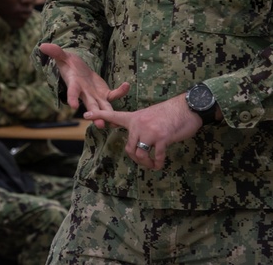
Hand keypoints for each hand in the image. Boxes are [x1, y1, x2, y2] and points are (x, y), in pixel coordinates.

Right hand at [39, 43, 128, 123]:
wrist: (78, 70)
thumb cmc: (69, 64)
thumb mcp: (62, 56)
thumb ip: (55, 52)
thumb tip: (43, 45)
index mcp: (74, 85)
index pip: (72, 92)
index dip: (72, 98)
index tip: (73, 106)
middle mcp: (84, 94)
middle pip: (90, 105)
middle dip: (95, 115)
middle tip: (99, 124)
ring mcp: (95, 96)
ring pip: (103, 107)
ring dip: (109, 115)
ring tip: (115, 123)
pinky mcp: (105, 94)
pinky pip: (114, 95)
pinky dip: (121, 92)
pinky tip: (126, 85)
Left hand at [83, 93, 201, 170]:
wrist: (187, 107)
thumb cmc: (170, 113)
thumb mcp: (149, 115)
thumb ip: (139, 125)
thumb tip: (134, 138)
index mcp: (134, 117)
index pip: (113, 116)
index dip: (99, 115)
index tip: (85, 115)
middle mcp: (139, 124)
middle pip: (129, 148)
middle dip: (136, 158)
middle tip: (145, 161)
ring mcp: (149, 131)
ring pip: (139, 153)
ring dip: (146, 163)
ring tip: (152, 164)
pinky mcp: (161, 138)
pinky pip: (155, 156)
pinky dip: (157, 164)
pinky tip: (159, 165)